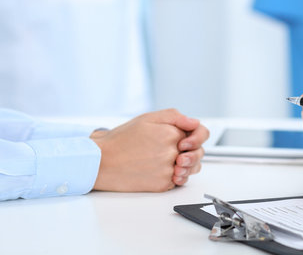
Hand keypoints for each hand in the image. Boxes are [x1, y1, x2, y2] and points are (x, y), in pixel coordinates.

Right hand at [90, 109, 207, 191]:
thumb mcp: (147, 118)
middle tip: (175, 152)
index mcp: (171, 134)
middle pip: (197, 153)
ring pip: (189, 169)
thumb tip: (194, 122)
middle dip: (189, 152)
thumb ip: (174, 117)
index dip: (196, 136)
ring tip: (166, 162)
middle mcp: (172, 153)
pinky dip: (171, 177)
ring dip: (183, 166)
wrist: (102, 161)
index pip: (201, 134)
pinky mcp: (162, 186)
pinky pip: (177, 182)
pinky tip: (157, 170)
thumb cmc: (121, 140)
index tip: (187, 139)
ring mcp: (168, 171)